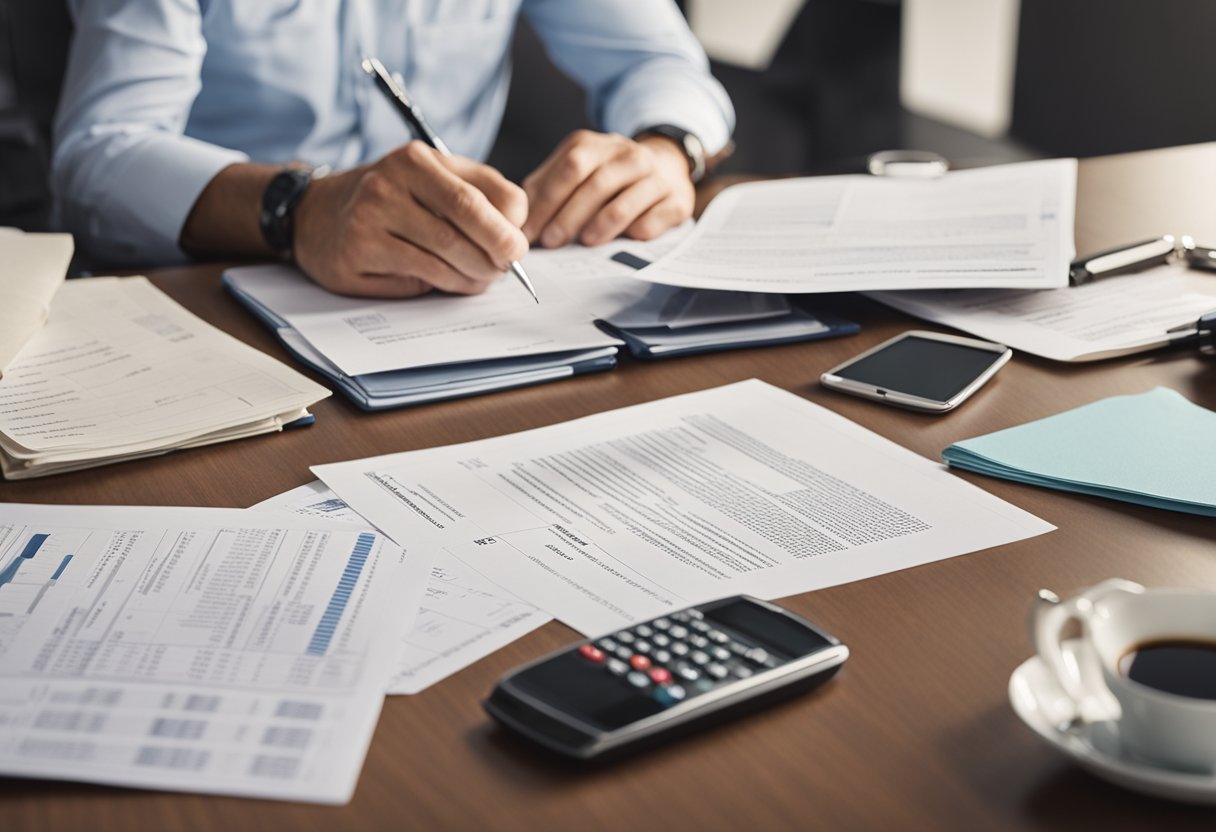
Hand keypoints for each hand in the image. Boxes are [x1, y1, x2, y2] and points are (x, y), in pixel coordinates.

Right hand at [292, 141, 528, 297]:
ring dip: (475, 274)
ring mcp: (370, 218)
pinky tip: (452, 282)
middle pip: (466, 223)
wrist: (315, 213)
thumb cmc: (389, 199)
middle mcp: (390, 183)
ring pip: (446, 255)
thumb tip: (519, 228)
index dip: (510, 224)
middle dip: (498, 252)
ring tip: (483, 278)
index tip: (519, 243)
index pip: (481, 193)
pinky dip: (447, 284)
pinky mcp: (358, 253)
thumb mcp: (431, 178)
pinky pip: (421, 276)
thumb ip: (477, 192)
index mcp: (416, 159)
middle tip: (509, 267)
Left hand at [521, 129, 694, 248]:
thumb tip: (519, 219)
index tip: (529, 231)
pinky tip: (622, 241)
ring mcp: (655, 176)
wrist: (665, 165)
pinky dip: (635, 232)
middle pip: (594, 184)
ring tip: (583, 243)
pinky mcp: (676, 199)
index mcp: (594, 145)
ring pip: (624, 203)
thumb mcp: (575, 171)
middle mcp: (627, 154)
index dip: (546, 202)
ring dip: (599, 226)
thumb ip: (546, 188)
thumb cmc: (608, 176)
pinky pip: (653, 220)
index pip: (568, 169)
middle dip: (568, 216)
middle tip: (551, 242)